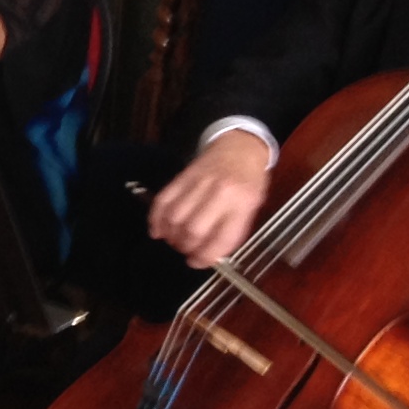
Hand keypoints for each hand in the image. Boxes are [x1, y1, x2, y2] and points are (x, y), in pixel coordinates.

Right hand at [149, 130, 272, 267]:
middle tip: (185, 251)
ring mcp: (198, 183)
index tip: (197, 262)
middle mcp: (220, 193)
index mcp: (242, 204)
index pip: (221, 238)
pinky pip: (163, 200)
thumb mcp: (252, 207)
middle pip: (194, 230)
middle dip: (186, 247)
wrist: (240, 146)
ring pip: (175, 217)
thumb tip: (208, 254)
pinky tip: (157, 229)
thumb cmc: (250, 181)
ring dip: (170, 235)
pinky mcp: (182, 177)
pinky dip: (156, 218)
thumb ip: (232, 230)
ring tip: (173, 241)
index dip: (205, 257)